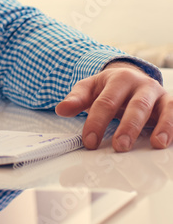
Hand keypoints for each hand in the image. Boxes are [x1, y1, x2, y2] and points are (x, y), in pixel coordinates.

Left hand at [55, 62, 172, 151]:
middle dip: (128, 127)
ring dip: (159, 127)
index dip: (97, 122)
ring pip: (159, 109)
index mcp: (119, 79)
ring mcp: (158, 94)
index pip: (106, 102)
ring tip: (155, 144)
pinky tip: (168, 141)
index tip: (89, 141)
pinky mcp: (170, 103)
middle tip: (119, 146)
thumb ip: (77, 99)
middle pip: (135, 105)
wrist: (132, 77)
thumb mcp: (91, 89)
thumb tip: (61, 109)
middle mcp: (141, 84)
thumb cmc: (110, 88)